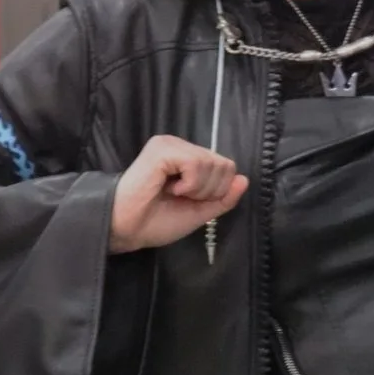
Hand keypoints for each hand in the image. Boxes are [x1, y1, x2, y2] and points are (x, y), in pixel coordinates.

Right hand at [110, 136, 247, 251]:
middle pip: (224, 165)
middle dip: (208, 191)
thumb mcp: (200, 212)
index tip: (190, 201)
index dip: (216, 192)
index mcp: (190, 159)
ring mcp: (171, 145)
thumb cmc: (157, 221)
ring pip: (212, 164)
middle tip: (181, 197)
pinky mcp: (163, 149)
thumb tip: (244, 180)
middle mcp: (182, 147)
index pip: (226, 168)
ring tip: (173, 193)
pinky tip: (169, 188)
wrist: (128, 229)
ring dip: (197, 189)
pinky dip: (189, 184)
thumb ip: (224, 198)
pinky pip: (196, 164)